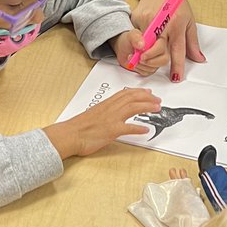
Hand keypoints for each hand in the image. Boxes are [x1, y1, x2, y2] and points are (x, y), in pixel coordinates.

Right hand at [44, 88, 160, 158]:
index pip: (125, 93)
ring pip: (133, 108)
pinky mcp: (111, 130)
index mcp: (105, 104)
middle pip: (132, 98)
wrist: (69, 135)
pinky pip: (129, 128)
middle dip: (147, 98)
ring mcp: (111, 118)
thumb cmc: (78, 127)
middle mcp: (110, 108)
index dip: (139, 92)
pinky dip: (138, 128)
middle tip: (157, 100)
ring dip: (147, 107)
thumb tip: (111, 115)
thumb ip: (104, 112)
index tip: (148, 92)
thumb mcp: (93, 115)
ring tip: (157, 109)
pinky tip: (146, 130)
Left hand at [111, 29, 169, 76]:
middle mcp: (160, 51)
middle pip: (163, 60)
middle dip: (150, 62)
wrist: (124, 49)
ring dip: (141, 65)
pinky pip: (148, 72)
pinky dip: (139, 69)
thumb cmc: (130, 40)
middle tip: (139, 59)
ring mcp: (156, 60)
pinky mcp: (151, 68)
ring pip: (154, 68)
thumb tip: (142, 45)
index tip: (142, 55)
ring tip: (133, 58)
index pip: (161, 47)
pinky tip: (135, 63)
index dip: (152, 53)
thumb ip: (136, 38)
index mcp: (158, 40)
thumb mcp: (131, 36)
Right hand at [132, 0, 203, 82]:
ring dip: (145, 54)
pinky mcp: (137, 19)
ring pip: (145, 45)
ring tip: (145, 56)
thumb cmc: (176, 3)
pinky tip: (140, 43)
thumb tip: (199, 58)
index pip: (178, 49)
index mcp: (178, 24)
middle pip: (158, 49)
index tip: (176, 78)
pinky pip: (137, 36)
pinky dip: (138, 43)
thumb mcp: (189, 20)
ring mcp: (148, 21)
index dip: (177, 66)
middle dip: (156, 60)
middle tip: (155, 65)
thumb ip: (192, 42)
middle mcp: (163, 23)